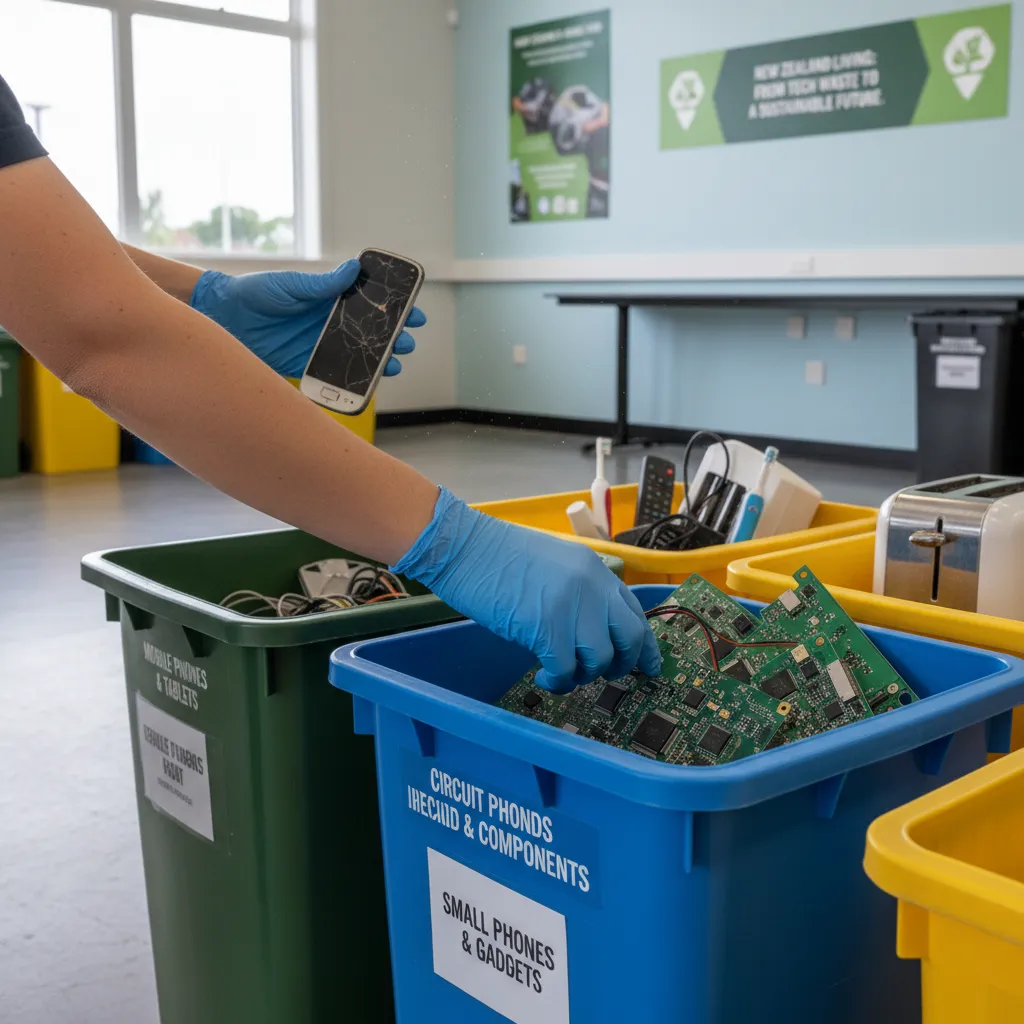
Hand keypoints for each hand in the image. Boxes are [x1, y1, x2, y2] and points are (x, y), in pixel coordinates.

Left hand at [189, 260, 426, 378]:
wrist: (224, 317)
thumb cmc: (255, 292)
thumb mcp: (290, 285)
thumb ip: (322, 284)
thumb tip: (354, 269)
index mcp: (328, 299)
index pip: (369, 304)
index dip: (394, 308)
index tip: (415, 312)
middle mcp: (329, 324)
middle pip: (370, 333)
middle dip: (393, 338)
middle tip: (408, 341)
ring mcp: (320, 346)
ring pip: (358, 356)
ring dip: (379, 361)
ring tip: (395, 364)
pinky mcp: (306, 366)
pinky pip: (334, 376)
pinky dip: (353, 381)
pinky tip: (370, 383)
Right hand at [392, 488, 660, 693]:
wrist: (463, 547)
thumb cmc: (499, 556)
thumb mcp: (555, 564)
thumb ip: (581, 593)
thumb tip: (594, 632)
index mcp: (596, 570)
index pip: (635, 613)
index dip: (645, 645)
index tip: (650, 666)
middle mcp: (592, 587)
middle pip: (629, 639)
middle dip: (621, 665)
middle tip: (602, 674)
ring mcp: (571, 607)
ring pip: (600, 660)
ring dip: (583, 674)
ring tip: (561, 669)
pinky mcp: (546, 628)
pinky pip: (565, 670)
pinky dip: (558, 680)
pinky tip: (543, 674)